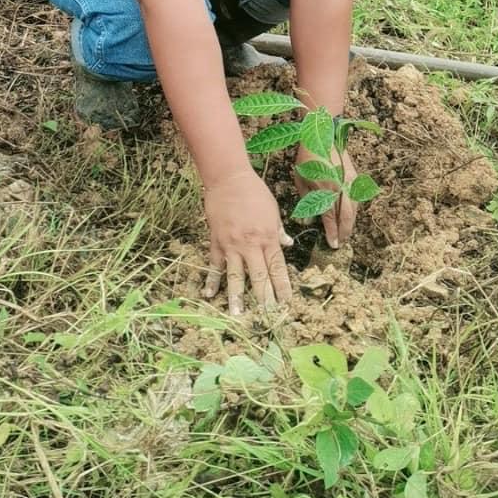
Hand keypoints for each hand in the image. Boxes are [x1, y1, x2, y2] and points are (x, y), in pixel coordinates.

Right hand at [201, 169, 292, 314]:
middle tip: (267, 318)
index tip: (287, 304)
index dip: (282, 287)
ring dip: (237, 297)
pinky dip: (212, 280)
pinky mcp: (216, 241)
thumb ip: (279, 230)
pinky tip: (209, 295)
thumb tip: (288, 244)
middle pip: (259, 277)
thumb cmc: (254, 192)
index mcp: (268, 237)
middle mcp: (251, 245)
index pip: (277, 268)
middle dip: (264, 299)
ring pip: (235, 276)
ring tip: (238, 315)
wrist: (229, 179)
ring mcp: (232, 245)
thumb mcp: (273, 210)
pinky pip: (215, 265)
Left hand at [294, 144, 357, 249]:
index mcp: (325, 189)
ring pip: (354, 209)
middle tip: (341, 243)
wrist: (324, 135)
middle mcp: (340, 188)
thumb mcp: (301, 179)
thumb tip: (309, 220)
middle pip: (346, 217)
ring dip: (350, 223)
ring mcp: (349, 182)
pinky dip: (353, 211)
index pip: (330, 217)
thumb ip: (306, 200)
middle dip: (344, 232)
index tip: (332, 245)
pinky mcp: (354, 177)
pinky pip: (356, 199)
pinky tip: (349, 216)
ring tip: (345, 233)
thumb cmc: (307, 158)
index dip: (332, 232)